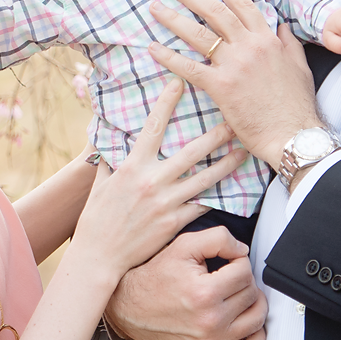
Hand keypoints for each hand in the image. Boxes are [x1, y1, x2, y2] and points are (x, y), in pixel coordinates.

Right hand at [65, 79, 247, 281]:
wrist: (99, 255)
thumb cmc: (97, 218)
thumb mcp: (101, 183)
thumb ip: (110, 159)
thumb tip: (108, 136)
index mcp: (132, 166)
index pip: (153, 126)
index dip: (166, 102)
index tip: (179, 84)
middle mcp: (151, 181)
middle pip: (191, 152)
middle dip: (215, 135)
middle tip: (232, 120)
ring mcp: (166, 203)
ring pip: (205, 178)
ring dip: (227, 164)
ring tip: (243, 152)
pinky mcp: (174, 222)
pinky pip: (202, 205)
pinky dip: (216, 195)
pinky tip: (231, 187)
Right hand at [104, 226, 266, 339]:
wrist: (128, 308)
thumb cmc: (153, 278)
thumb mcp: (182, 246)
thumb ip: (217, 239)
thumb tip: (243, 250)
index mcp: (204, 293)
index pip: (244, 272)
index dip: (238, 261)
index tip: (226, 263)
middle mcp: (210, 321)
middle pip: (251, 294)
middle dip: (243, 281)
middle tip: (228, 277)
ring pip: (256, 320)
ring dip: (253, 303)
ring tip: (238, 295)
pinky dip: (255, 336)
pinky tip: (245, 321)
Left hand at [147, 0, 323, 164]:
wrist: (293, 133)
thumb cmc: (297, 105)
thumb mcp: (299, 66)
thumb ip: (288, 43)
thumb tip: (281, 26)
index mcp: (268, 39)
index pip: (242, 4)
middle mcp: (249, 47)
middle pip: (215, 12)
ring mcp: (234, 65)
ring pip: (199, 35)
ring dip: (174, 19)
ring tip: (156, 7)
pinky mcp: (221, 87)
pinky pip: (190, 67)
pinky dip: (169, 57)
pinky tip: (154, 48)